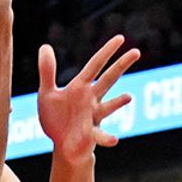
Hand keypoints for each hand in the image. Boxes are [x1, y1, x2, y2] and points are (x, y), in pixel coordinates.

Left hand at [38, 36, 137, 162]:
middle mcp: (91, 99)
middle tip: (136, 51)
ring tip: (129, 97)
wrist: (61, 144)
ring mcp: (93, 116)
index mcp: (80, 87)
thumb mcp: (46, 93)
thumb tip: (45, 45)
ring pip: (109, 106)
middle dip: (121, 66)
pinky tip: (114, 140)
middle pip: (108, 79)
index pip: (95, 65)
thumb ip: (47, 71)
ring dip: (118, 103)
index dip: (107, 51)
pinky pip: (100, 135)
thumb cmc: (57, 117)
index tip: (121, 38)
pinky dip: (107, 137)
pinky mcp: (90, 134)